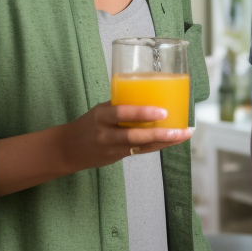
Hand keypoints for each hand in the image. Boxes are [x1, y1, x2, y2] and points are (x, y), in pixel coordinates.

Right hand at [60, 101, 191, 171]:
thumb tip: (150, 93)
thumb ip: (121, 105)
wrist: (69, 149)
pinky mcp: (117, 157)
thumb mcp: (100, 110)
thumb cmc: (89, 124)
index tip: (162, 111)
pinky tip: (172, 139)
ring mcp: (112, 147)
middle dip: (159, 133)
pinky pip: (141, 150)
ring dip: (165, 140)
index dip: (143, 113)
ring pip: (142, 145)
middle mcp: (106, 133)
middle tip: (180, 128)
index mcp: (101, 115)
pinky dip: (158, 145)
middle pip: (135, 134)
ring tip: (183, 134)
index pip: (122, 113)